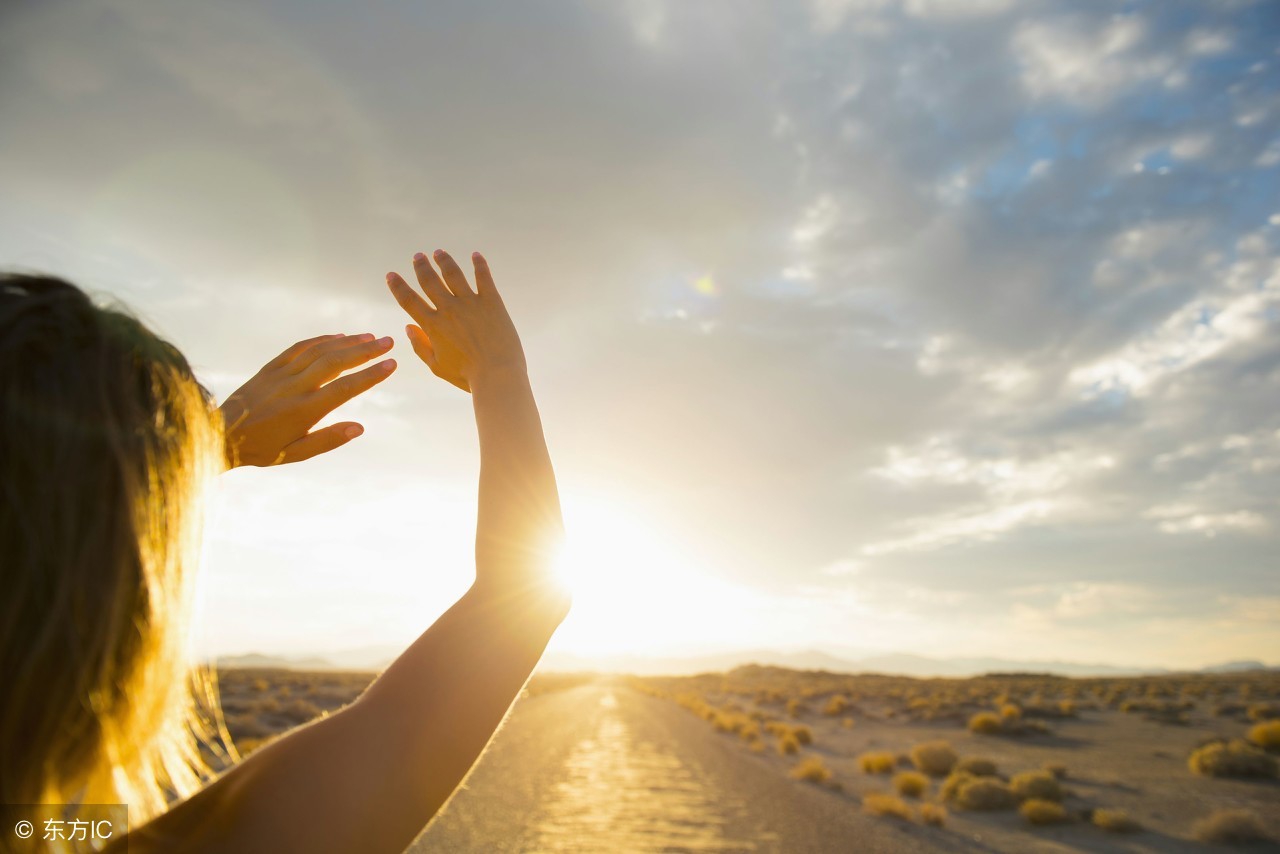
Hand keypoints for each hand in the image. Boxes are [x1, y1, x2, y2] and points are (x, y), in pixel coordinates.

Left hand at [219, 333, 396, 466]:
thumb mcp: (294, 454)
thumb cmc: (260, 449)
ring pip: (320, 351)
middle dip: (365, 351)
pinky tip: (338, 336)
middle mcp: (295, 388)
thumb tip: (360, 427)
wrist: (219, 433)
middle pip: (336, 362)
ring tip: (370, 337)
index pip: (345, 388)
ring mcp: (281, 374)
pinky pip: (300, 348)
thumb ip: (327, 441)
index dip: (371, 374)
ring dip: (347, 342)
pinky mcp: (271, 367)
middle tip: (388, 342)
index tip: (391, 364)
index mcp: (304, 411)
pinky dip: (321, 340)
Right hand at [385, 250, 525, 392]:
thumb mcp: (437, 366)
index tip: (391, 275)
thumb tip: (408, 327)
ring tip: (439, 252)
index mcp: (433, 326)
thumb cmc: (467, 376)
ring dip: (444, 261)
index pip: (409, 300)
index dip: (398, 286)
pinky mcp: (492, 302)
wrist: (498, 374)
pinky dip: (479, 264)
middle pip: (430, 281)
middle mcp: (448, 309)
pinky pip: (483, 277)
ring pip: (453, 274)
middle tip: (418, 256)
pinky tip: (475, 255)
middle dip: (421, 267)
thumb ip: (420, 346)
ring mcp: (470, 303)